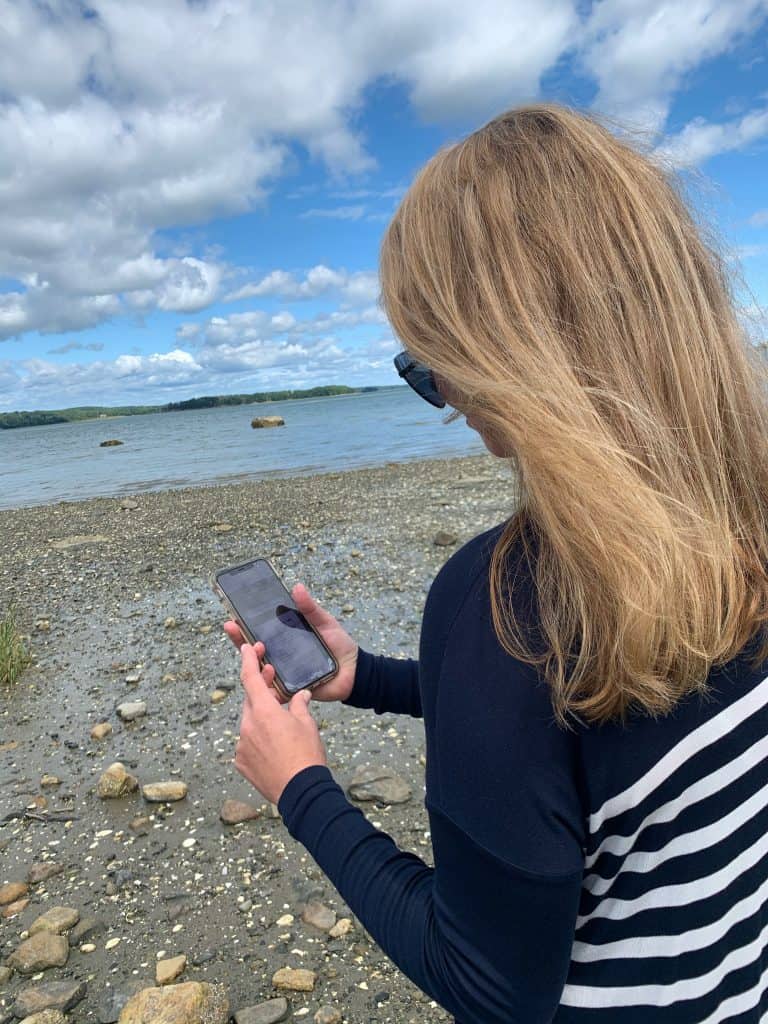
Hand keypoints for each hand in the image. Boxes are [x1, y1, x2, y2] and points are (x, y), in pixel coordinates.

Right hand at [223, 582, 357, 703]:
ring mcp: (284, 674)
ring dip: (253, 658)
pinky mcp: (292, 689)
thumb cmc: (339, 645)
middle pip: (254, 650)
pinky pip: (275, 689)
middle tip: (232, 626)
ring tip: (256, 646)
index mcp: (286, 640)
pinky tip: (265, 672)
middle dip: (240, 639)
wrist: (355, 671)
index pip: (260, 633)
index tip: (233, 616)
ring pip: (260, 670)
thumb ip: (310, 608)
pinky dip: (268, 682)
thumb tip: (297, 587)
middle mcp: (281, 656)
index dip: (245, 626)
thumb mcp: (325, 622)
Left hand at [234, 641, 326, 805]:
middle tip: (273, 680)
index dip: (247, 660)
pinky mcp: (241, 762)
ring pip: (249, 722)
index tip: (245, 647)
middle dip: (261, 689)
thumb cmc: (307, 754)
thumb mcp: (307, 724)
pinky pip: (247, 743)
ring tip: (280, 723)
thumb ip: (299, 704)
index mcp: (264, 711)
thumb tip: (301, 695)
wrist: (301, 792)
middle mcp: (247, 726)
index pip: (250, 678)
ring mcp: (242, 745)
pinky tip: (274, 746)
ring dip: (261, 718)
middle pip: (251, 700)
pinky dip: (257, 739)